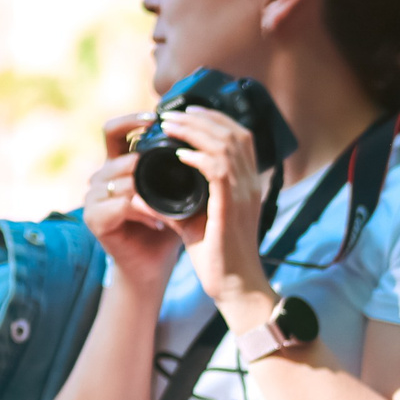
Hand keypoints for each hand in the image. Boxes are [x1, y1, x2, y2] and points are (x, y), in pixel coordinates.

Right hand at [82, 113, 178, 294]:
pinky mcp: (94, 218)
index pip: (116, 130)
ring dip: (149, 189)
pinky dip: (143, 212)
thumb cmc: (168, 227)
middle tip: (177, 164)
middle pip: (118, 151)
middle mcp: (102, 176)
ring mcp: (94, 196)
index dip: (133, 120)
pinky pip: (119, 205)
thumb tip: (206, 135)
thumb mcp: (178, 190)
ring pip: (120, 178)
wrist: (154, 266)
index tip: (160, 118)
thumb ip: (183, 164)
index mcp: (119, 164)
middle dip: (147, 158)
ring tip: (172, 204)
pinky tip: (159, 222)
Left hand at [136, 103, 273, 320]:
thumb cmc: (217, 257)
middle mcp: (250, 186)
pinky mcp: (231, 208)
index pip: (241, 138)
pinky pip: (218, 169)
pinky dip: (197, 156)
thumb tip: (149, 183)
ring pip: (225, 145)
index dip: (216, 119)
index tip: (188, 113)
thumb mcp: (197, 219)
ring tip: (170, 125)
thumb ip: (179, 198)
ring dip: (195, 130)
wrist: (234, 287)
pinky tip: (179, 154)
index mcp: (248, 185)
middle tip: (174, 113)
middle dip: (202, 117)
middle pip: (235, 133)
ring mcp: (244, 196)